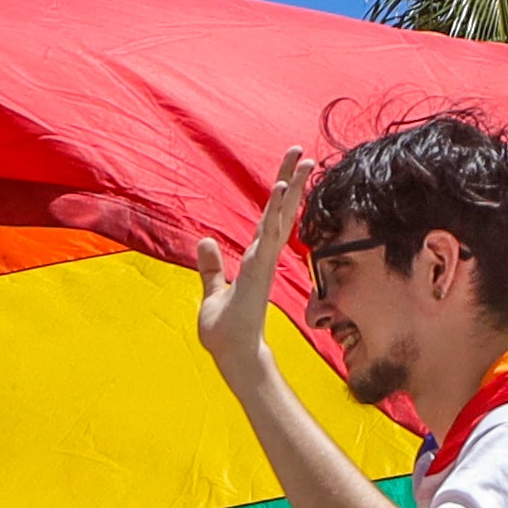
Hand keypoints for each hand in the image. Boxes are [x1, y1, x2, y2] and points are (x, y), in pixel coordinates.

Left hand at [198, 147, 312, 374]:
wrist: (232, 355)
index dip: (280, 195)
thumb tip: (206, 241)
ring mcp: (263, 263)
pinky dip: (274, 212)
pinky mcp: (258, 271)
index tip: (290, 171)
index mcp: (256, 260)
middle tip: (302, 151)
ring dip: (288, 188)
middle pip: (281, 212)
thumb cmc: (225, 332)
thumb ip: (211, 268)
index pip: (271, 220)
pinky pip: (267, 235)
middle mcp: (264, 258)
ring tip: (300, 161)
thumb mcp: (212, 293)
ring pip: (279, 218)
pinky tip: (279, 190)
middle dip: (291, 181)